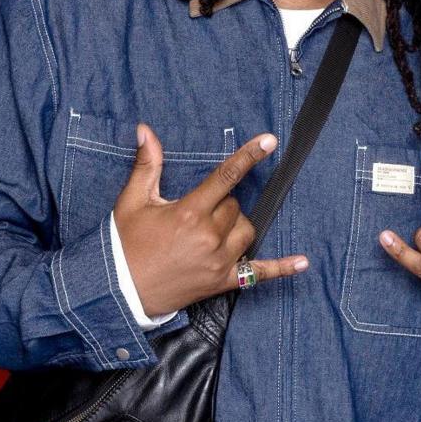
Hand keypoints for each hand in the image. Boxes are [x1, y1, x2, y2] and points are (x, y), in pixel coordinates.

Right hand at [114, 126, 307, 313]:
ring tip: (209, 232)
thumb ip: (146, 165)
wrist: (118, 292)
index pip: (226, 177)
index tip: (269, 141)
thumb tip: (145, 130)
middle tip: (194, 214)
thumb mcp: (132, 202)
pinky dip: (282, 268)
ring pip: (247, 230)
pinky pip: (259, 273)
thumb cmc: (125, 245)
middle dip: (220, 204)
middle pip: (235, 206)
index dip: (249, 156)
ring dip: (235, 226)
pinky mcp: (222, 282)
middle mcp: (209, 236)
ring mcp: (219, 261)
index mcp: (189, 213)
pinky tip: (302, 262)